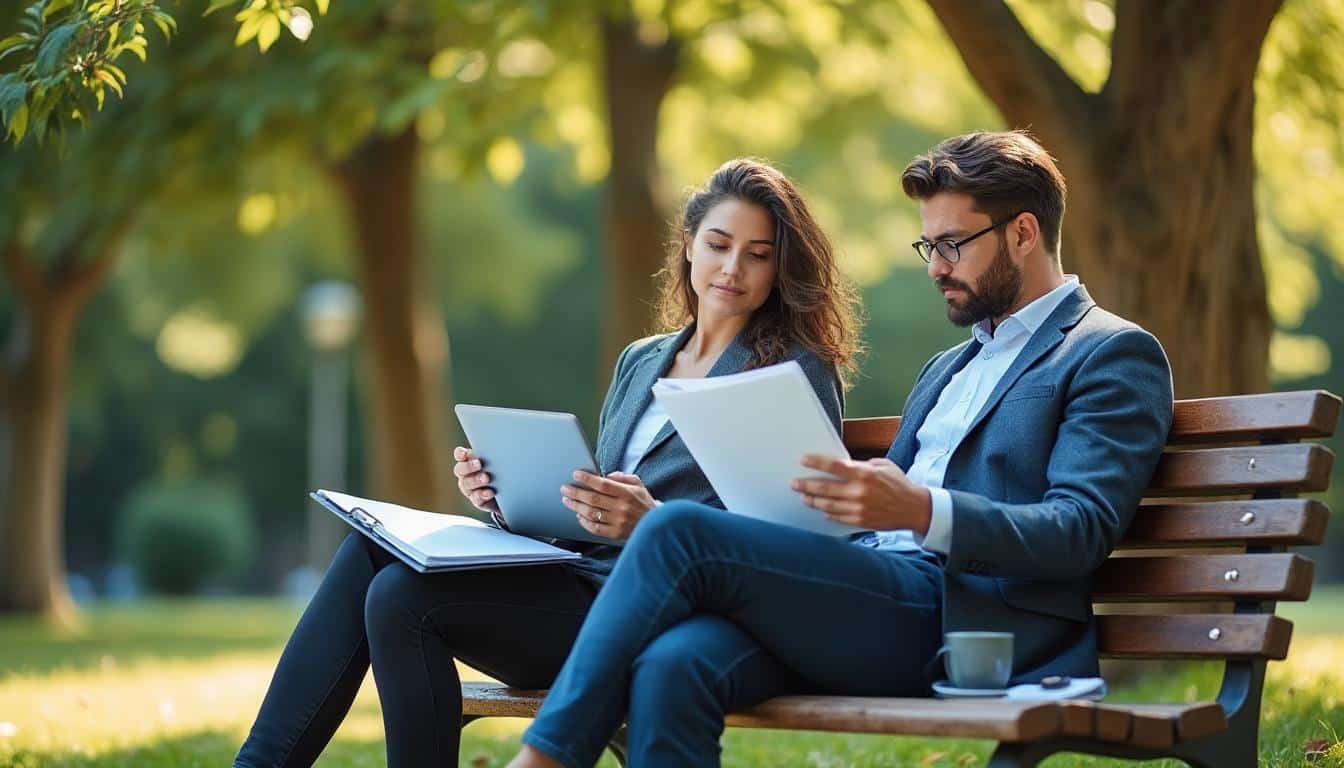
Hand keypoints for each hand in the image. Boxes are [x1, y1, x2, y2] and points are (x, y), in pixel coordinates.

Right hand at [453, 446, 498, 512]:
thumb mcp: (501, 461)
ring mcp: (470, 489)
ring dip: (475, 480)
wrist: (512, 493)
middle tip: (479, 464)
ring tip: (486, 478)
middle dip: (468, 466)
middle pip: (460, 469)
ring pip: (466, 484)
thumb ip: (495, 455)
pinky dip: (482, 495)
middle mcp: (467, 474)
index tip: (464, 453)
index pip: (460, 455)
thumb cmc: (504, 471)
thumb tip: (501, 446)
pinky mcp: (478, 500)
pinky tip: (489, 492)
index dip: (460, 453)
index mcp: (470, 461)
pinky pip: (475, 499)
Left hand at [563, 470, 657, 540]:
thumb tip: (606, 476)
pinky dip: (584, 521)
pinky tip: (578, 515)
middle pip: (593, 499)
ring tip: (567, 500)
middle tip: (565, 488)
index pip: (603, 485)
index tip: (576, 474)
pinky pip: (595, 528)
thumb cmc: (644, 502)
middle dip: (576, 493)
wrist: (657, 525)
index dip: (588, 479)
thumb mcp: (638, 484)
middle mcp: (622, 508)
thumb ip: (622, 477)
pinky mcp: (615, 534)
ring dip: (576, 506)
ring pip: (591, 513)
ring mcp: (618, 522)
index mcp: (627, 493)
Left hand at [790, 455, 931, 532]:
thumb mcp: (883, 466)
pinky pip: (837, 517)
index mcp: (864, 474)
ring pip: (827, 505)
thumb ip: (862, 465)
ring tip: (803, 497)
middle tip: (794, 483)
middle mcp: (859, 491)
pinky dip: (826, 513)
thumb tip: (843, 465)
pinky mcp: (860, 521)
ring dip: (812, 500)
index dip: (816, 462)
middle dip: (806, 485)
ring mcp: (858, 508)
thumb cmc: (898, 484)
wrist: (914, 508)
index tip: (803, 460)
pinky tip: (820, 510)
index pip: (834, 466)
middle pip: (825, 488)